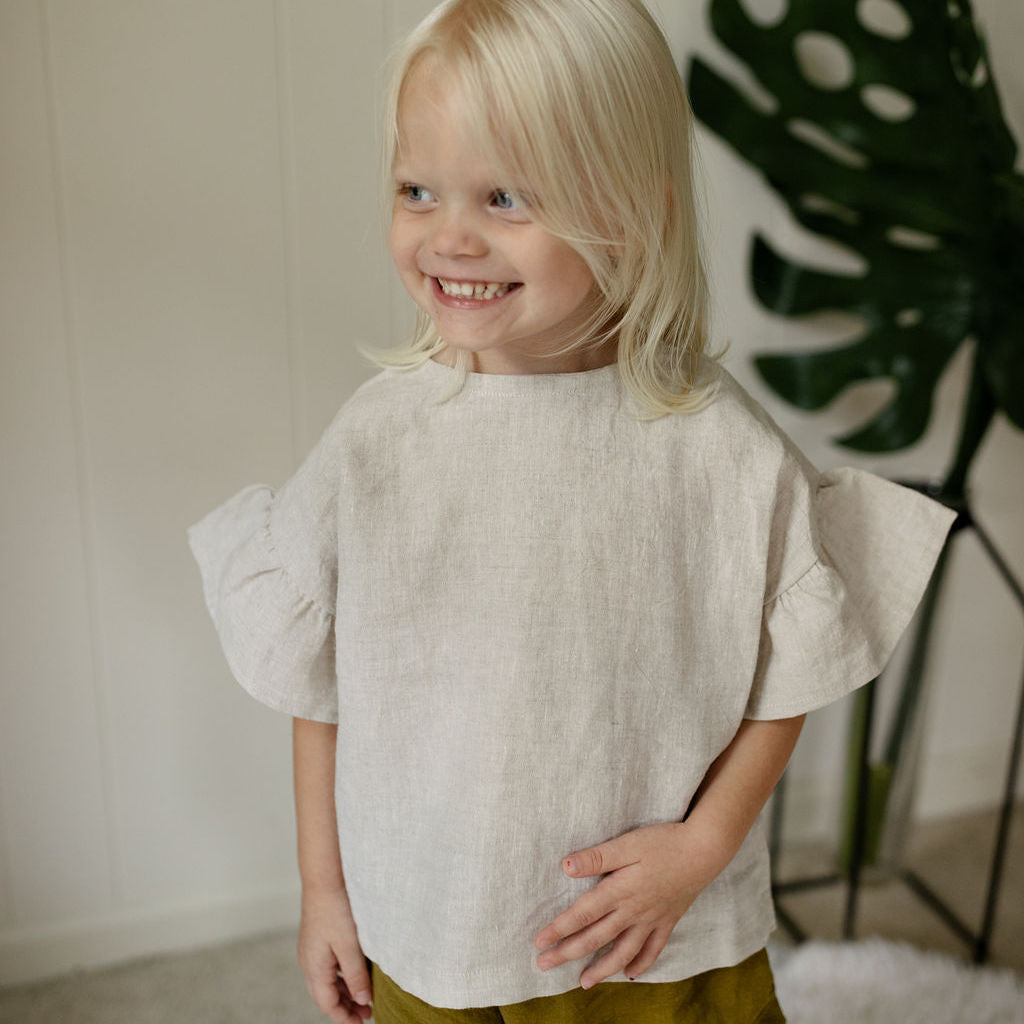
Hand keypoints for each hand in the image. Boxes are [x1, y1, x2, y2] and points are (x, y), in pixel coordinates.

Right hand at [297, 885, 372, 1022]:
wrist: (324, 878)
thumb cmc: (336, 909)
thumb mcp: (350, 945)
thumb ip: (356, 975)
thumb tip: (363, 1001)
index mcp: (314, 968)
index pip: (327, 1004)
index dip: (345, 1017)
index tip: (363, 1022)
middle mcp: (309, 962)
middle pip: (326, 995)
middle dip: (346, 1007)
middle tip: (368, 1013)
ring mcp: (312, 950)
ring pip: (328, 981)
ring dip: (345, 991)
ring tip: (365, 996)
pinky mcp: (318, 938)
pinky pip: (329, 966)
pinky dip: (342, 975)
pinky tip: (357, 972)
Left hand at [534, 821, 728, 988]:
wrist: (704, 851)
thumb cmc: (664, 842)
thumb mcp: (628, 844)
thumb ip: (598, 857)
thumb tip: (566, 866)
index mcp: (619, 891)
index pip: (582, 915)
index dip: (559, 929)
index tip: (538, 942)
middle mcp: (633, 911)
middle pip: (595, 938)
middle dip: (567, 953)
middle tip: (543, 966)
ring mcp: (652, 919)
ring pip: (623, 952)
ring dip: (601, 969)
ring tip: (583, 982)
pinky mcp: (668, 920)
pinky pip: (653, 949)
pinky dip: (641, 964)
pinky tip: (631, 974)